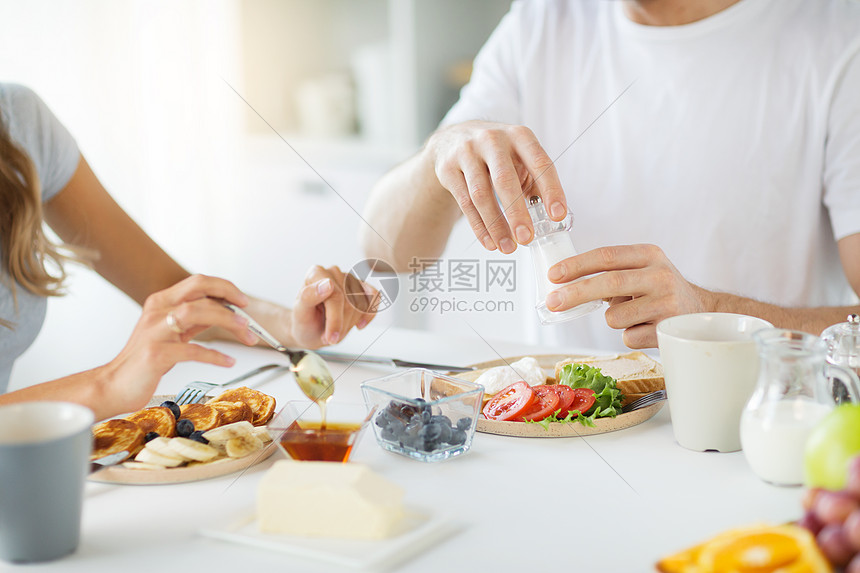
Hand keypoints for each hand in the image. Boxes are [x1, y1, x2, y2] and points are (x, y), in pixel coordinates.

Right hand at [101, 275, 258, 411]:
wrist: (114, 385)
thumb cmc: (144, 361)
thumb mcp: (171, 334)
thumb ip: (194, 321)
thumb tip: (224, 311)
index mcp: (161, 302)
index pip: (198, 282)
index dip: (224, 287)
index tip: (243, 301)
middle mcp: (157, 311)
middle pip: (198, 289)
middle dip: (229, 296)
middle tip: (249, 315)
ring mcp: (155, 332)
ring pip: (196, 311)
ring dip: (227, 320)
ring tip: (246, 334)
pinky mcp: (156, 354)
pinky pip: (192, 350)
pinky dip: (215, 355)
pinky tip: (228, 361)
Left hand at [290, 265, 377, 348]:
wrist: (312, 331)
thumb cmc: (304, 321)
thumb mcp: (299, 314)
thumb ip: (308, 296)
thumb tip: (327, 283)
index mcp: (316, 273)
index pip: (335, 294)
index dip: (335, 319)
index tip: (330, 337)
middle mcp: (333, 272)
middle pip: (350, 301)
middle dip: (341, 324)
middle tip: (329, 336)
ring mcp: (349, 279)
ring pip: (362, 303)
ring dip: (351, 323)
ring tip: (336, 329)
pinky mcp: (362, 287)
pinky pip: (375, 298)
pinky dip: (369, 314)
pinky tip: (359, 324)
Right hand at [426, 120, 567, 253]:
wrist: (451, 140)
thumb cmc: (494, 153)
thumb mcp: (519, 158)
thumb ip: (536, 181)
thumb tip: (553, 214)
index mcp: (519, 136)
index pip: (539, 163)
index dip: (551, 190)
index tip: (557, 215)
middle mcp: (492, 140)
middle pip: (505, 180)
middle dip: (517, 212)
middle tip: (526, 237)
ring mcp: (467, 153)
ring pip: (481, 194)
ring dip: (495, 225)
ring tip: (508, 247)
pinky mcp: (448, 169)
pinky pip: (464, 203)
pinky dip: (479, 226)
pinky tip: (489, 241)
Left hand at [545, 244, 709, 347]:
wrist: (702, 312)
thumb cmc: (659, 290)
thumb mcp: (641, 270)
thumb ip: (609, 271)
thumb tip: (562, 284)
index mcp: (649, 255)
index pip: (606, 256)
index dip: (576, 266)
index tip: (553, 275)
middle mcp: (660, 276)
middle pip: (608, 283)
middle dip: (575, 293)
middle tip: (552, 302)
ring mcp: (666, 304)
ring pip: (614, 317)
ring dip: (612, 319)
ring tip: (632, 315)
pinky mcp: (668, 331)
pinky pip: (628, 337)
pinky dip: (629, 335)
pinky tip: (646, 328)